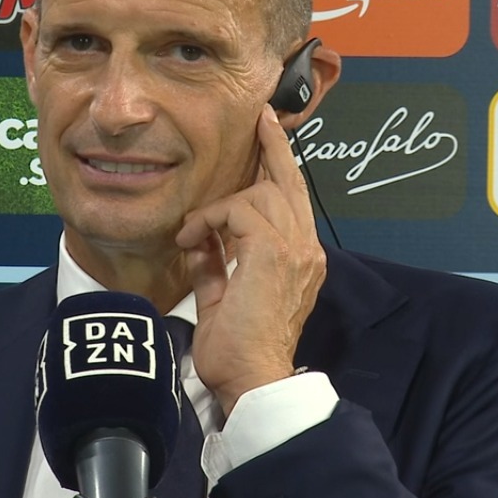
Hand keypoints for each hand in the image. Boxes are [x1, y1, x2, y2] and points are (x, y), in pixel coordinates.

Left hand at [175, 104, 326, 415]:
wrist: (250, 379)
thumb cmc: (237, 350)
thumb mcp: (223, 297)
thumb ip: (219, 264)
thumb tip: (204, 241)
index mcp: (299, 260)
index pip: (291, 201)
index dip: (279, 165)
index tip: (268, 135)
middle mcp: (305, 249)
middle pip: (289, 182)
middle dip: (272, 147)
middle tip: (259, 118)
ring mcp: (294, 249)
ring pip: (259, 192)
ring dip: (217, 208)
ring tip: (193, 235)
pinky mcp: (273, 251)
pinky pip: (238, 210)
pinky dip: (208, 220)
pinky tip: (192, 241)